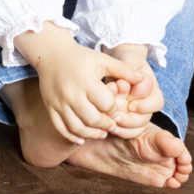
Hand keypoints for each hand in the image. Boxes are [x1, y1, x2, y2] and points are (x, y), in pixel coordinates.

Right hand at [14, 24, 145, 143]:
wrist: (53, 54)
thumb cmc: (82, 58)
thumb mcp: (103, 60)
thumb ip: (123, 70)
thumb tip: (143, 78)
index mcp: (86, 81)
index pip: (106, 104)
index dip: (114, 109)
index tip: (117, 109)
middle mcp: (71, 93)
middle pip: (92, 119)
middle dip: (105, 124)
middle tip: (112, 125)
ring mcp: (59, 102)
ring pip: (77, 127)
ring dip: (91, 134)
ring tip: (101, 133)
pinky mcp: (50, 108)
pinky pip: (61, 128)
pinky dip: (72, 137)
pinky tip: (82, 138)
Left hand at [103, 43, 163, 137]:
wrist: (118, 64)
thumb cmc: (126, 60)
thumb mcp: (130, 59)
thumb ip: (131, 67)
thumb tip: (134, 77)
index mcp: (153, 89)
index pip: (156, 103)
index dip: (144, 105)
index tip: (130, 103)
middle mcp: (147, 104)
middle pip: (145, 119)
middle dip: (130, 118)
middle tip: (116, 116)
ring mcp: (138, 113)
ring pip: (137, 128)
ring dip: (123, 126)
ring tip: (111, 122)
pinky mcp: (128, 120)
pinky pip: (128, 132)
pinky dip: (120, 132)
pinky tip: (109, 128)